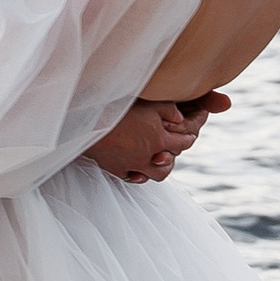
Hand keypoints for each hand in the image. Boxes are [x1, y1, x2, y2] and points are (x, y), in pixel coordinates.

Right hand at [80, 98, 202, 184]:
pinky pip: (131, 177)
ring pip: (151, 176)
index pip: (182, 143)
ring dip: (155, 169)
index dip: (188, 139)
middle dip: (173, 159)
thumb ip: (169, 111)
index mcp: (159, 139)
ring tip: (155, 161)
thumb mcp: (150, 103)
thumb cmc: (119, 107)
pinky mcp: (115, 169)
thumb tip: (181, 119)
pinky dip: (136, 173)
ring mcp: (131, 165)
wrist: (89, 120)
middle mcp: (148, 156)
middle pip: (168, 166)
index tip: (190, 136)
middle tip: (171, 151)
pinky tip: (135, 168)